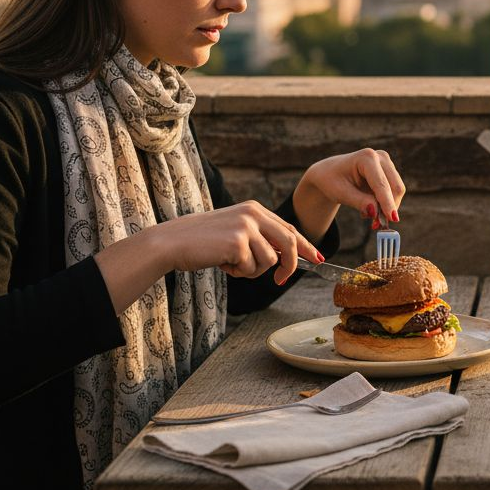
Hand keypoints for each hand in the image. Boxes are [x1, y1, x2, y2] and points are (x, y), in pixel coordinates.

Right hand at [96, 200, 319, 313]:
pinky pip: (251, 268)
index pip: (289, 228)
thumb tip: (286, 258)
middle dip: (290, 265)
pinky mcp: (238, 242)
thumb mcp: (234, 233)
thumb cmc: (201, 243)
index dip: (306, 245)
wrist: (171, 243)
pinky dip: (238, 272)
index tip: (319, 258)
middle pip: (289, 243)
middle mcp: (254, 213)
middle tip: (280, 280)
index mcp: (254, 209)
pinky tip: (221, 263)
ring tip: (229, 264)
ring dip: (251, 271)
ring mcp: (246, 226)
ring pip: (269, 261)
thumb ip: (259, 239)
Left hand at [293, 148, 405, 236]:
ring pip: (397, 191)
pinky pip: (394, 193)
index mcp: (366, 157)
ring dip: (387, 208)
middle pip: (395, 187)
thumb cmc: (332, 180)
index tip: (393, 219)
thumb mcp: (340, 193)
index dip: (387, 202)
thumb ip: (359, 202)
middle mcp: (381, 157)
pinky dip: (385, 205)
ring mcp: (387, 164)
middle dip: (389, 208)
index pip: (381, 184)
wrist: (329, 173)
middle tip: (376, 226)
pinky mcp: (390, 173)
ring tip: (369, 218)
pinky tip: (371, 210)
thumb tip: (375, 212)